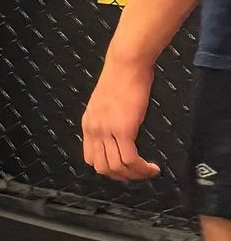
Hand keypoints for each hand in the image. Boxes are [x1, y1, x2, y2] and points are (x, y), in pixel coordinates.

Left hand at [81, 57, 159, 181]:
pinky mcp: (123, 129)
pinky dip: (141, 168)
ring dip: (134, 175)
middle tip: (138, 175)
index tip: (124, 169)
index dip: (108, 169)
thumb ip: (107, 119)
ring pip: (116, 167)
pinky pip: (130, 159)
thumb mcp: (105, 102)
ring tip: (148, 172)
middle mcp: (94, 130)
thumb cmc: (121, 78)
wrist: (126, 64)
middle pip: (102, 168)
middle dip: (121, 176)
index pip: (91, 158)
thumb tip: (118, 132)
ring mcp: (107, 131)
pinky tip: (151, 167)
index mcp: (88, 124)